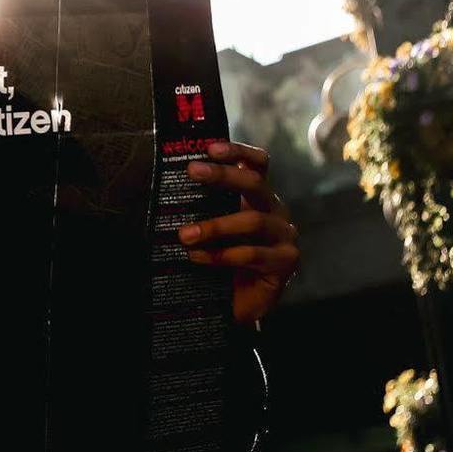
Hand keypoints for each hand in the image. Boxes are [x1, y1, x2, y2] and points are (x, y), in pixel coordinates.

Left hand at [182, 140, 298, 324]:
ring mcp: (284, 236)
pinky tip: (198, 257)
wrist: (238, 304)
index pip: (257, 164)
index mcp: (257, 197)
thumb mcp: (210, 229)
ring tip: (184, 234)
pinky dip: (222, 255)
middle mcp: (275, 211)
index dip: (238, 151)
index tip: (209, 147)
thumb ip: (201, 207)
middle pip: (255, 184)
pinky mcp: (286, 262)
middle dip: (223, 175)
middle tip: (193, 171)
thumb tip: (166, 185)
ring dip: (215, 226)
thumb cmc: (221, 260)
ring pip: (252, 221)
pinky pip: (252, 254)